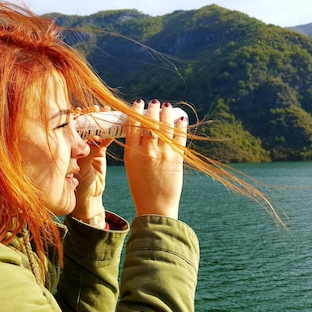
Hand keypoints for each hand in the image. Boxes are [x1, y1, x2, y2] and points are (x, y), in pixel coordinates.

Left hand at [71, 106, 113, 220]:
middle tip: (96, 109)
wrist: (88, 198)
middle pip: (84, 125)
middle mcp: (76, 145)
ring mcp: (88, 147)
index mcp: (66, 146)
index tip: (81, 110)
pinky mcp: (99, 153)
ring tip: (107, 112)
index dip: (76, 117)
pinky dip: (109, 133)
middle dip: (90, 115)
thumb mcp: (81, 169)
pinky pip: (104, 140)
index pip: (70, 127)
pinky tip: (113, 127)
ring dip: (101, 121)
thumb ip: (88, 154)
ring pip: (95, 130)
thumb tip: (94, 141)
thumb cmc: (78, 185)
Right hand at [124, 99, 187, 218]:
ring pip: (165, 126)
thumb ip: (135, 149)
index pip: (132, 125)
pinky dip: (180, 126)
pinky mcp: (177, 158)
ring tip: (167, 106)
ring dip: (166, 113)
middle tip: (154, 104)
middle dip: (152, 109)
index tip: (138, 103)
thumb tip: (142, 131)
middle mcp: (146, 151)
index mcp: (131, 153)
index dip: (135, 111)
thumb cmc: (141, 189)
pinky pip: (179, 137)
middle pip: (149, 122)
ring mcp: (163, 154)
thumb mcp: (131, 167)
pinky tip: (180, 119)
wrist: (156, 207)